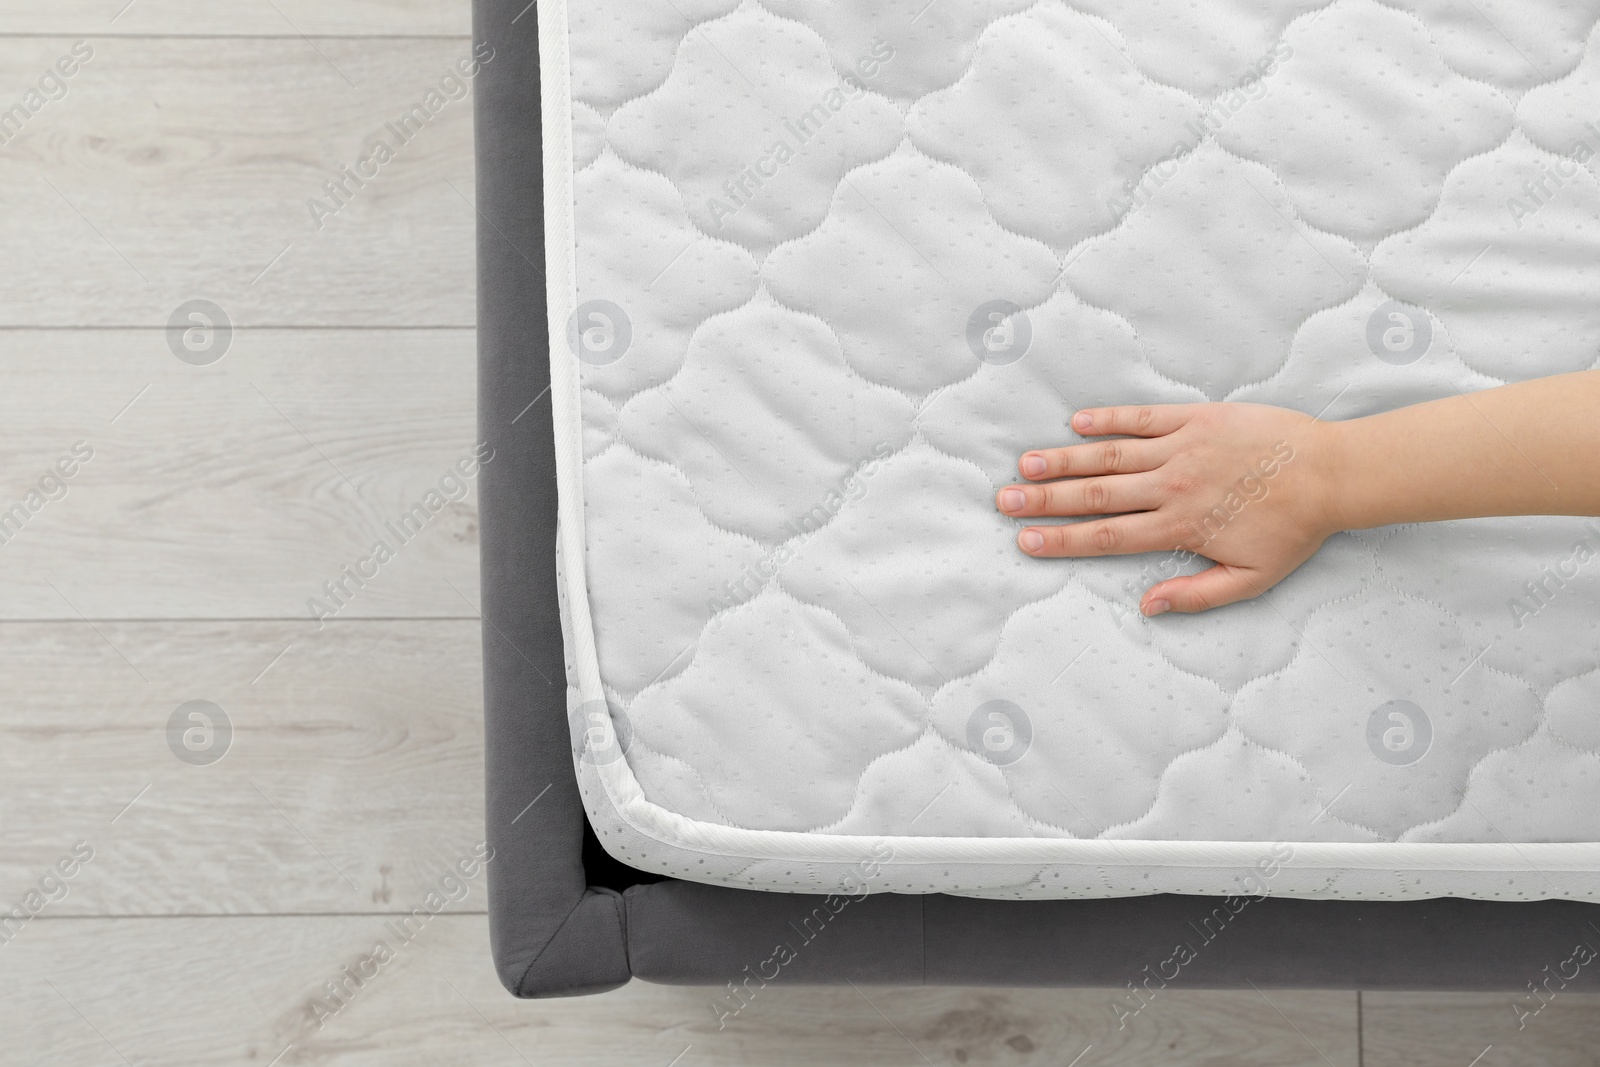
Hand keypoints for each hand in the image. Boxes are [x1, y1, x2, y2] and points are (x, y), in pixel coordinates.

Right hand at [995, 403, 1338, 615]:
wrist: (1332, 474)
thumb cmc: (1294, 529)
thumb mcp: (1251, 579)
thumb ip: (1197, 595)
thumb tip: (1148, 606)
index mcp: (1181, 528)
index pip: (1108, 536)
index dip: (1062, 540)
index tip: (1026, 540)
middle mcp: (1172, 487)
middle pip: (1096, 496)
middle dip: (1045, 500)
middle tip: (1005, 500)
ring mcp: (1182, 449)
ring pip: (1111, 457)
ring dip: (1065, 461)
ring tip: (1026, 464)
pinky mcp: (1198, 419)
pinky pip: (1144, 418)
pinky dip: (1110, 419)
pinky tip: (1078, 422)